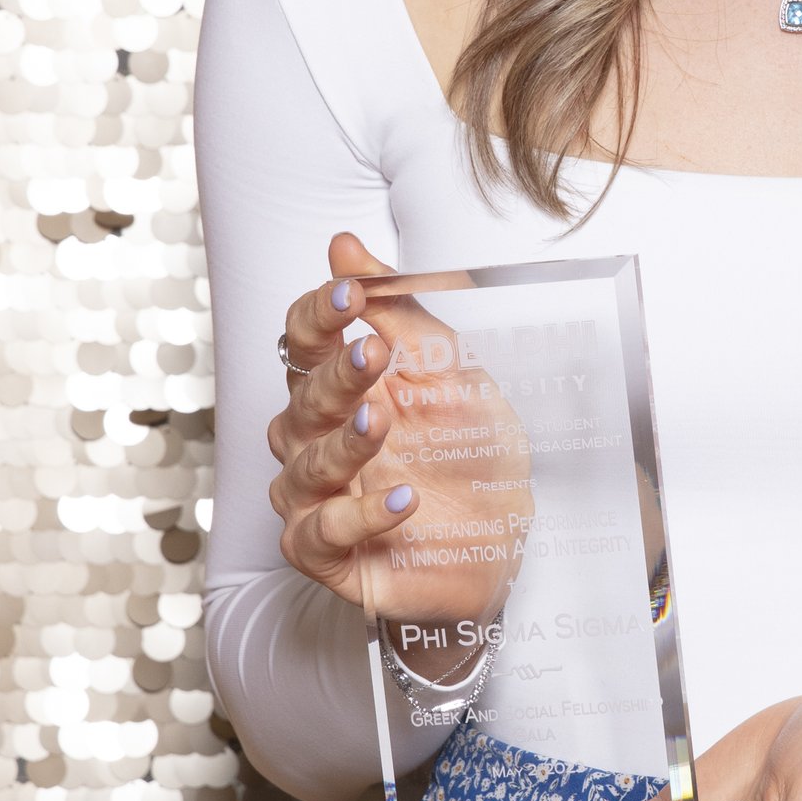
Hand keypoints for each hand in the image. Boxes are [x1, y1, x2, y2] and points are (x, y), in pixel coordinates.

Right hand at [269, 229, 532, 630]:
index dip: (318, 316)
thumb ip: (401, 315)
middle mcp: (316, 440)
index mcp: (340, 389)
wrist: (502, 542)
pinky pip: (319, 535)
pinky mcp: (328, 555)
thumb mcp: (451, 375)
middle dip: (335, 376)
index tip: (351, 294)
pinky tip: (403, 501)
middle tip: (372, 355)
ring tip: (382, 423)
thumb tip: (344, 245)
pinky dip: (358, 516)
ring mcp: (318, 499)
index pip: (303, 342)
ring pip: (304, 466)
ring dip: (342, 443)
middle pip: (300, 399)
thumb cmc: (469, 453)